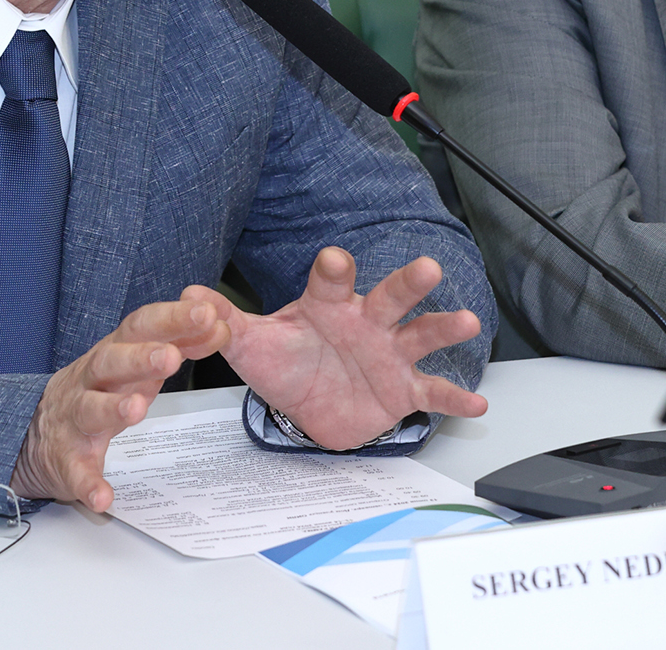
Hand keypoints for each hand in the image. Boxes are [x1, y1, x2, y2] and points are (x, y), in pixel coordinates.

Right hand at [10, 297, 230, 510]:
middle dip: (140, 358)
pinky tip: (103, 495)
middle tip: (171, 357)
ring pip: (89, 409)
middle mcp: (91, 380)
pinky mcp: (66, 459)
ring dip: (112, 409)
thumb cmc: (99, 389)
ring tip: (136, 410)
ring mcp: (74, 419)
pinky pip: (76, 471)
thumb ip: (179, 343)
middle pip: (110, 362)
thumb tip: (219, 325)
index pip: (140, 326)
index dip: (171, 318)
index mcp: (113, 353)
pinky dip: (88, 482)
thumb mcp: (138, 363)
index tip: (207, 314)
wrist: (32, 432)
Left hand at [189, 247, 488, 450]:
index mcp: (328, 304)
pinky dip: (454, 396)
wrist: (308, 405)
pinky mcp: (403, 388)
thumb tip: (188, 298)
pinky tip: (477, 401)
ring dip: (445, 327)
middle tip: (428, 267)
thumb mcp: (253, 344)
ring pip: (421, 334)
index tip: (334, 260)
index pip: (331, 281)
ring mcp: (390, 353)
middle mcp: (366, 321)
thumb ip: (225, 321)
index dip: (333, 270)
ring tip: (468, 321)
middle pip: (390, 296)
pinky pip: (432, 391)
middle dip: (408, 283)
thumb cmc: (287, 361)